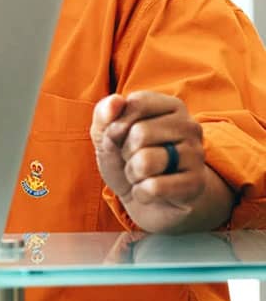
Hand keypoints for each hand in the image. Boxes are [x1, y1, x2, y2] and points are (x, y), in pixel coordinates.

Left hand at [90, 91, 234, 232]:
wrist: (149, 200)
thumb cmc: (127, 158)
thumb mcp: (106, 133)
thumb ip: (104, 113)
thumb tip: (115, 100)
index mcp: (170, 105)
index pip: (135, 104)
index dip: (116, 125)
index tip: (121, 136)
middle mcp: (189, 126)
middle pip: (140, 133)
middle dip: (126, 152)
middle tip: (135, 159)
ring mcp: (196, 155)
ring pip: (146, 161)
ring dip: (132, 173)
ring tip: (142, 174)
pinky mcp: (196, 184)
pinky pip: (155, 188)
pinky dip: (141, 192)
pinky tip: (150, 191)